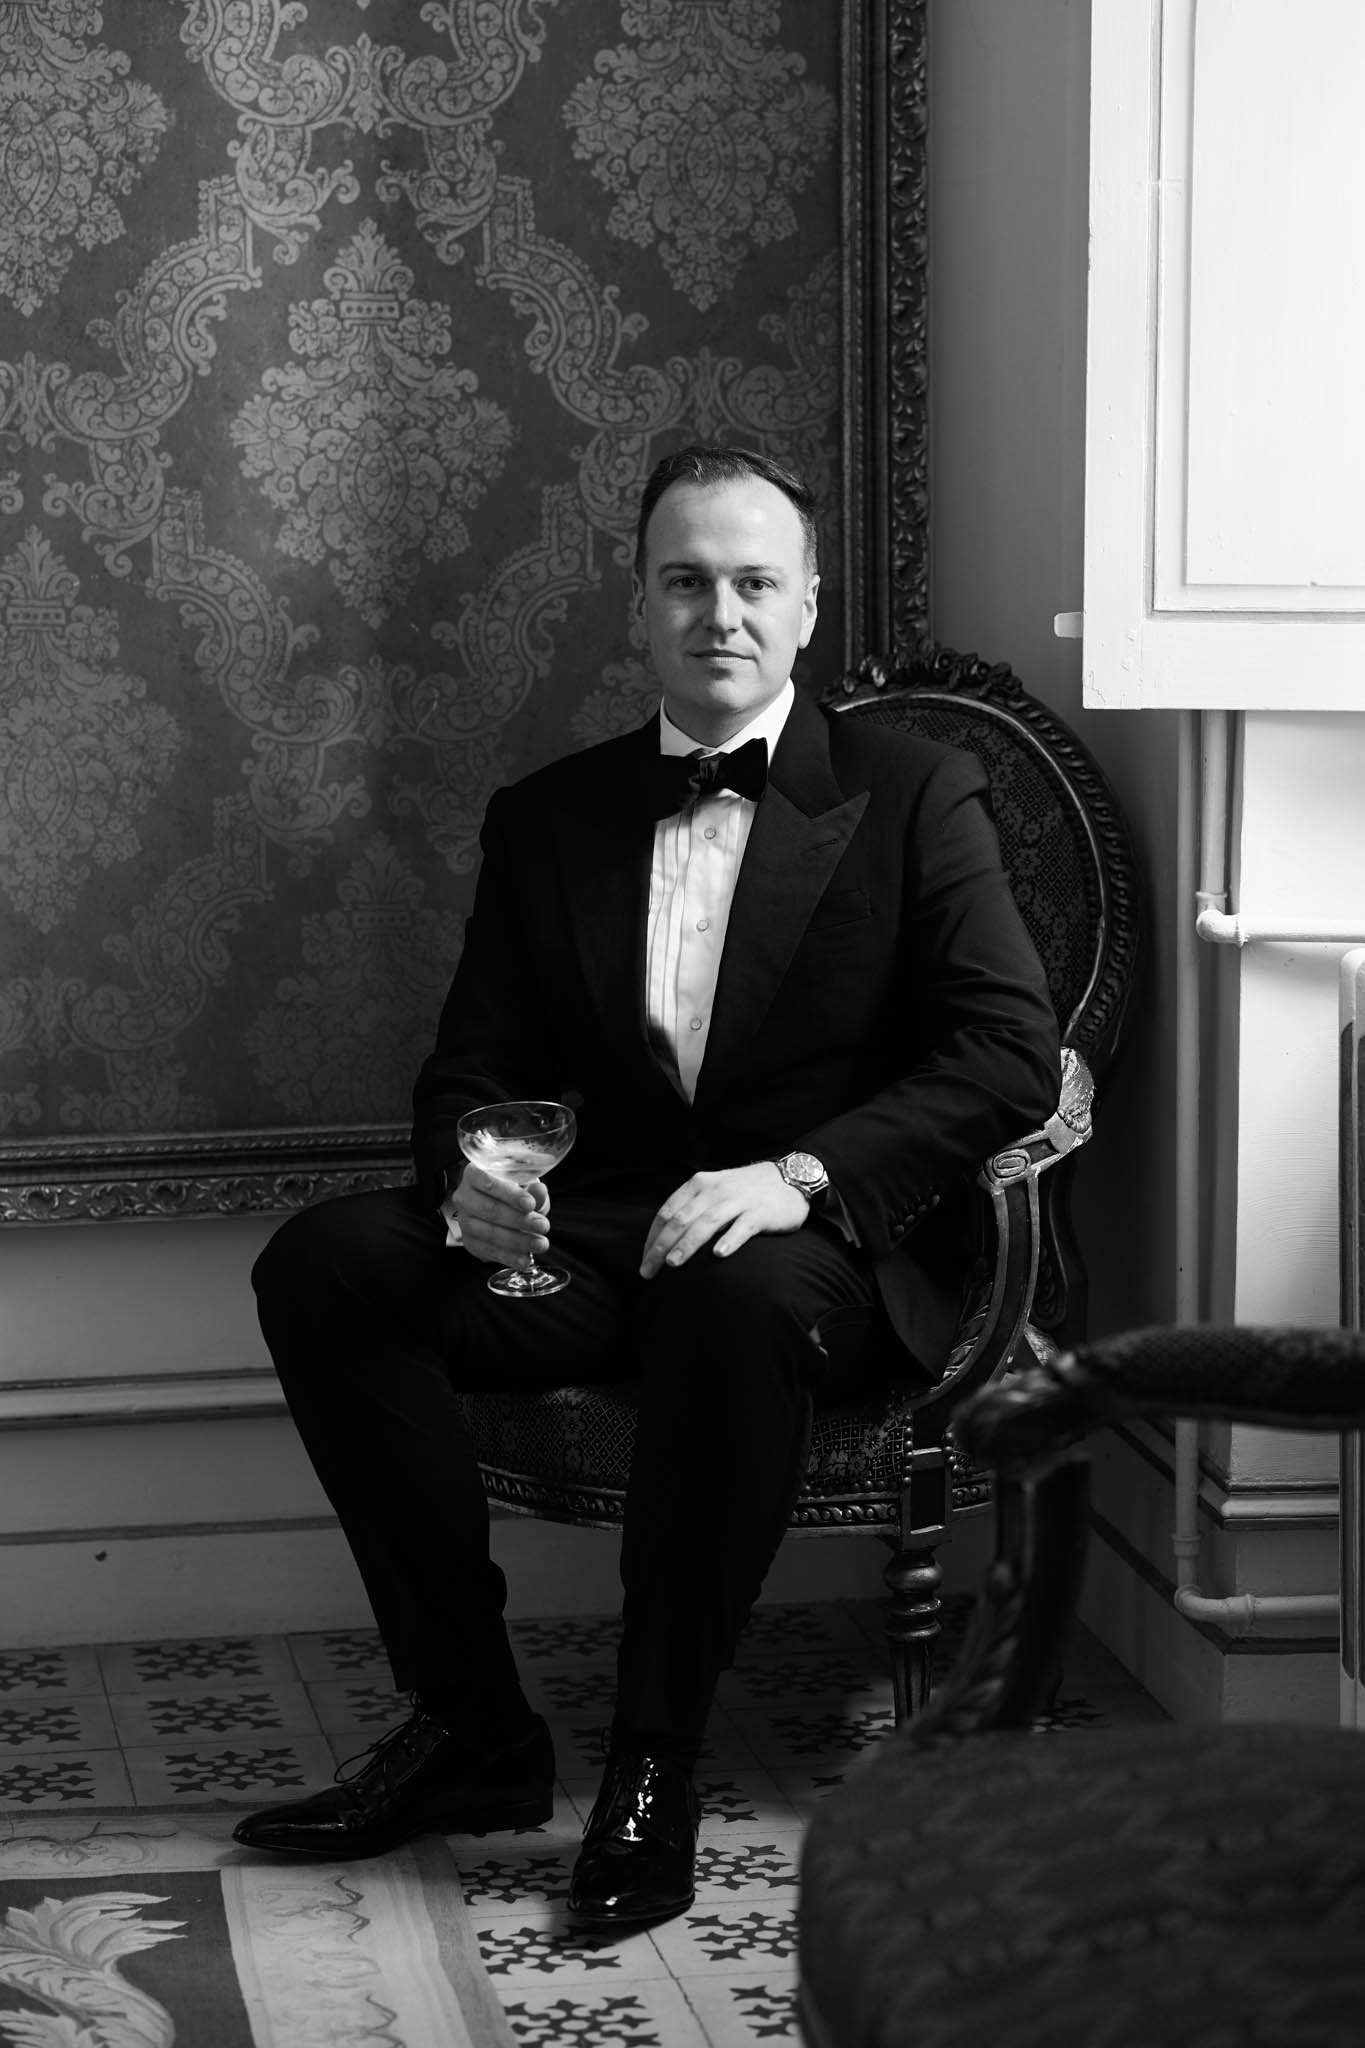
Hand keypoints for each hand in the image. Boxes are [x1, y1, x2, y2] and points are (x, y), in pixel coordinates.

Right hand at [445, 1162, 549, 1267]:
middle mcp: (464, 1197)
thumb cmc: (510, 1190)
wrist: (496, 1203)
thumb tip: (539, 1191)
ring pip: (489, 1233)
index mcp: (474, 1174)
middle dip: (519, 1220)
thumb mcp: (524, 1184)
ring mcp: (464, 1221)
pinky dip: (509, 1257)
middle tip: (543, 1226)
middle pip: (490, 1210)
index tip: (530, 1205)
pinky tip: (525, 1259)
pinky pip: (488, 1251)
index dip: (510, 1195)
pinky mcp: (469, 1241)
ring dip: (517, 1241)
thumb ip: (532, 1188)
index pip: (489, 1183)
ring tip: (540, 1244)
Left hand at [639, 1162, 808, 1278]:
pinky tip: (719, 1255)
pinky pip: (743, 1227)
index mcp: (698, 1185)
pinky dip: (730, 1240)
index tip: (645, 1261)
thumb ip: (691, 1207)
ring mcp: (739, 1200)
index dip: (652, 1238)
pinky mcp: (761, 1213)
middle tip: (649, 1271)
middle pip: (681, 1219)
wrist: (789, 1178)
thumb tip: (663, 1237)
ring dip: (688, 1244)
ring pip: (707, 1223)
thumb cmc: (745, 1191)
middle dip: (661, 1246)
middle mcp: (715, 1190)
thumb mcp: (713, 1190)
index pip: (667, 1212)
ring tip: (673, 1264)